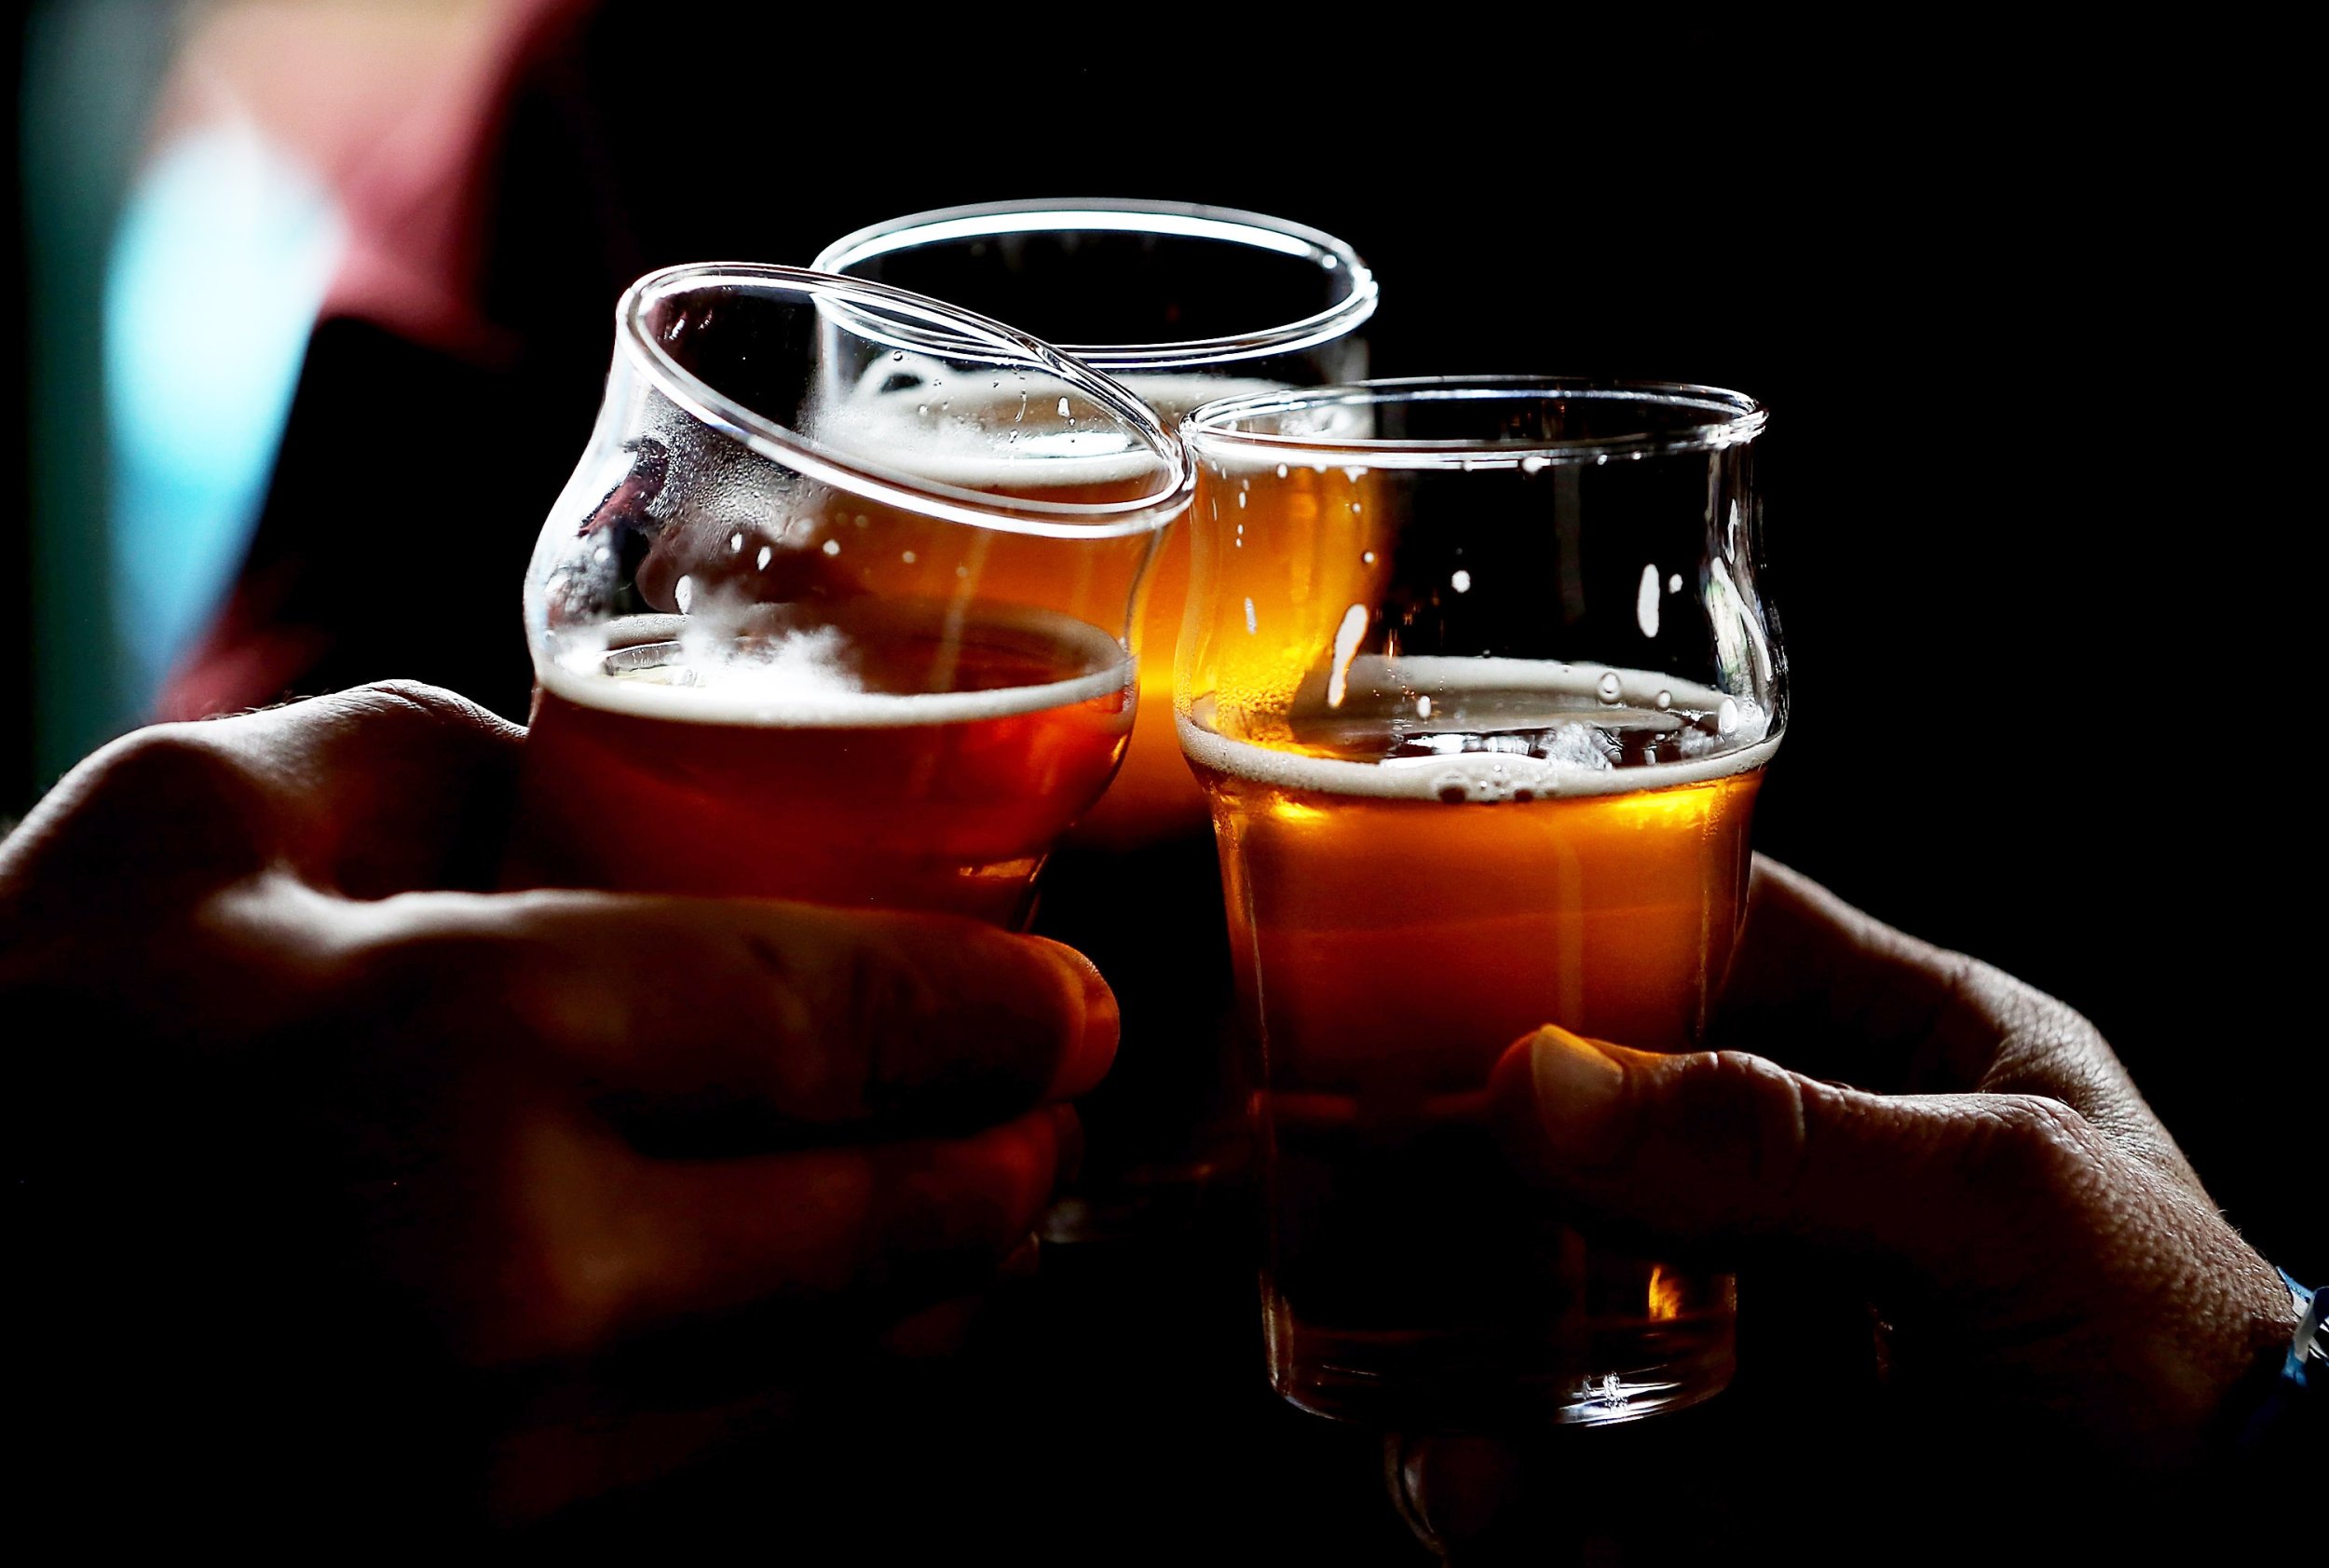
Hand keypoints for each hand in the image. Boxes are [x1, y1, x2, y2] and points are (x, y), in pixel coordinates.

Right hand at [3, 683, 1110, 1530]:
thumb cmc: (8, 1056)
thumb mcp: (187, 825)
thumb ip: (435, 764)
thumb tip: (604, 790)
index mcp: (464, 1048)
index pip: (844, 1026)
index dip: (1000, 1017)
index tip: (1074, 1011)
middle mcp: (514, 1288)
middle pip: (891, 1231)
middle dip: (1012, 1166)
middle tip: (1053, 1109)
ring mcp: (498, 1484)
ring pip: (840, 1387)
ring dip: (939, 1296)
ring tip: (967, 1212)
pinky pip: (724, 1484)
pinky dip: (807, 1398)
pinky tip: (811, 1331)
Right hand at [1396, 857, 2297, 1555]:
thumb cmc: (2196, 1361)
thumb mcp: (2002, 1207)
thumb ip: (1773, 1141)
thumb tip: (1531, 1086)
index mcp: (1904, 1056)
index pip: (1714, 932)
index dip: (1575, 909)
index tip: (1422, 912)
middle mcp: (1816, 1181)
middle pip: (1591, 1126)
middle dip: (1460, 1156)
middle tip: (1333, 1173)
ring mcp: (1777, 1335)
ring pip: (1559, 1303)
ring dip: (1455, 1343)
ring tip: (1418, 1417)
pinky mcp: (1753, 1484)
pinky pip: (1589, 1465)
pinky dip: (1512, 1488)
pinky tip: (1472, 1503)